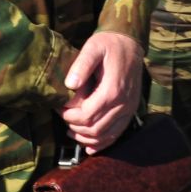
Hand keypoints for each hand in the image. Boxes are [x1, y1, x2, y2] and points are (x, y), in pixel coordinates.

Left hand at [59, 31, 143, 152]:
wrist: (131, 44)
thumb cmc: (110, 45)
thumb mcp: (93, 47)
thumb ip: (81, 65)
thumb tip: (69, 85)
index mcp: (112, 90)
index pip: (87, 115)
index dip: (70, 117)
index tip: (59, 109)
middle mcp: (123, 104)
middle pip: (95, 128)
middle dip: (75, 127)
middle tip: (63, 118)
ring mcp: (129, 109)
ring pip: (106, 135)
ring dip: (86, 138)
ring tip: (71, 131)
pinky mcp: (130, 111)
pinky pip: (117, 134)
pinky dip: (103, 143)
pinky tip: (90, 147)